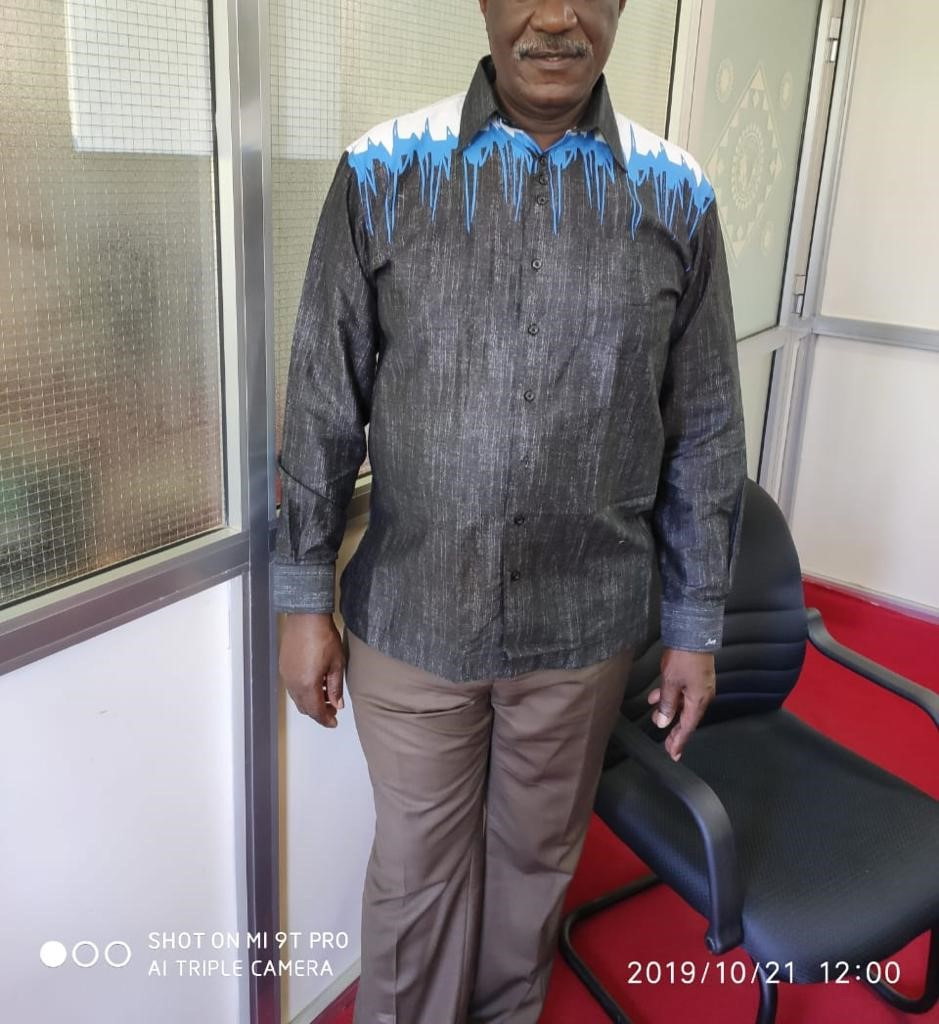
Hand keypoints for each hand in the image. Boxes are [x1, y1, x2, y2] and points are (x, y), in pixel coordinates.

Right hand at [278, 612, 345, 727]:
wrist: (306, 618)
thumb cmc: (323, 637)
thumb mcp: (336, 664)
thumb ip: (336, 687)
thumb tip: (337, 704)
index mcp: (308, 685)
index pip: (316, 711)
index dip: (326, 720)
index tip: (334, 722)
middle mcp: (293, 683)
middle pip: (305, 707)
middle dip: (319, 711)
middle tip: (333, 708)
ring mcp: (286, 675)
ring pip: (297, 698)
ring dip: (311, 701)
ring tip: (326, 694)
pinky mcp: (284, 667)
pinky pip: (292, 687)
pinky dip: (303, 691)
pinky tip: (316, 682)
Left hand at [646, 648, 716, 761]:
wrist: (693, 634)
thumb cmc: (684, 658)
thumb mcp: (670, 683)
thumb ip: (667, 704)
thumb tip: (663, 722)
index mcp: (698, 700)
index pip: (687, 727)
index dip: (679, 741)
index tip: (673, 754)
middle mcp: (702, 696)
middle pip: (687, 719)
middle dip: (675, 731)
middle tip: (668, 746)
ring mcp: (700, 686)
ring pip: (683, 705)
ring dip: (670, 712)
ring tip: (656, 718)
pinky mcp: (695, 677)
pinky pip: (682, 693)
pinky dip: (670, 698)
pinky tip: (656, 697)